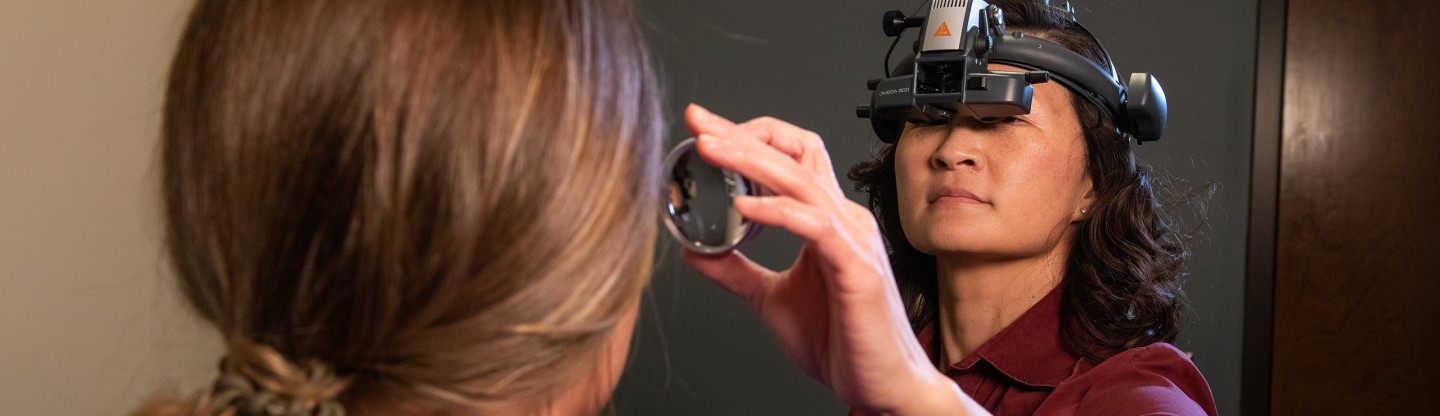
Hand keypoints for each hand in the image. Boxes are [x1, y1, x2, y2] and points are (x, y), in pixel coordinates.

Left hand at [681, 104, 984, 414]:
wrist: (883, 384)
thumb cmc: (842, 341)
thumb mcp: (771, 299)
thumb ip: (736, 271)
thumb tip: (695, 249)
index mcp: (827, 221)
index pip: (789, 158)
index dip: (748, 138)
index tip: (704, 130)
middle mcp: (843, 220)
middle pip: (794, 154)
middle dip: (741, 133)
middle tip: (699, 123)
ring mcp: (853, 240)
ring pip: (801, 180)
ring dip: (751, 159)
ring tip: (711, 149)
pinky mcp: (857, 268)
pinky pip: (815, 227)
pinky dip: (777, 211)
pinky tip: (743, 207)